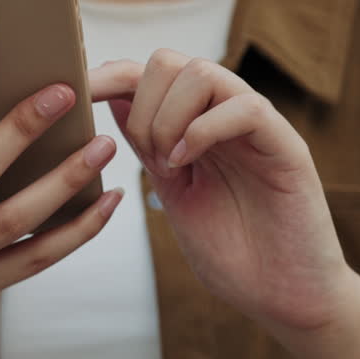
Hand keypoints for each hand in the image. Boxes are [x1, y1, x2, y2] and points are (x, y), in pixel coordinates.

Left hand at [91, 50, 356, 335]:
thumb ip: (147, 146)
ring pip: (202, 72)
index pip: (146, 75)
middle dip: (139, 106)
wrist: (284, 297)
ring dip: (168, 119)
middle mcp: (225, 115)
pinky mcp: (287, 146)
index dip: (106, 77)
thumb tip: (114, 98)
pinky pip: (245, 107)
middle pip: (168, 61)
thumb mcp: (172, 192)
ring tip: (169, 166)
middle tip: (147, 158)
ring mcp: (257, 127)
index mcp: (196, 125)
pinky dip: (204, 130)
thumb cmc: (232, 254)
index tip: (73, 95)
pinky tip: (186, 164)